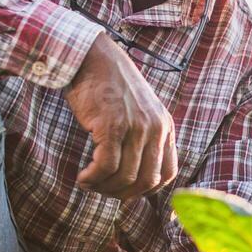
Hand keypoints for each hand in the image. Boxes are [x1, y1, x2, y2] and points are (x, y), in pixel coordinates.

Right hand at [63, 33, 179, 200]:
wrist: (93, 57)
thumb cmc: (110, 86)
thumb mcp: (140, 111)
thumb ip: (144, 137)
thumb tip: (134, 176)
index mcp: (165, 126)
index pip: (168, 174)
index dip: (147, 190)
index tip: (126, 190)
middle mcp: (156, 128)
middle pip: (148, 181)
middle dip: (124, 194)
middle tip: (103, 190)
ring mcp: (135, 127)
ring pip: (126, 177)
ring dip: (104, 188)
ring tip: (89, 182)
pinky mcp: (112, 126)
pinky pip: (106, 167)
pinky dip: (93, 178)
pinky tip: (83, 177)